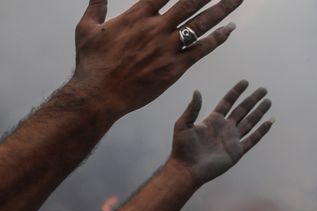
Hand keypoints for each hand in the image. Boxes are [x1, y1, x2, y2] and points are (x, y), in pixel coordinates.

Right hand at [68, 0, 244, 116]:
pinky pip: (201, 50)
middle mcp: (156, 28)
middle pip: (190, 2)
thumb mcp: (86, 28)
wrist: (98, 95)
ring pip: (201, 24)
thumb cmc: (91, 64)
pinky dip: (217, 39)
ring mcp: (167, 48)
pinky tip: (230, 30)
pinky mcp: (174, 68)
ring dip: (222, 9)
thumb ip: (95, 5)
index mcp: (137, 16)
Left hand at [169, 80, 273, 185]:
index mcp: (213, 120)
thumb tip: (197, 91)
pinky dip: (261, 131)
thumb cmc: (182, 148)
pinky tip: (269, 122)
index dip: (236, 92)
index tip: (245, 82)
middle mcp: (224, 128)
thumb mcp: (183, 124)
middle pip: (242, 110)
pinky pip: (252, 139)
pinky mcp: (236, 151)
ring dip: (259, 112)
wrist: (187, 169)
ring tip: (268, 102)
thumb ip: (192, 108)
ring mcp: (232, 139)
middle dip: (252, 100)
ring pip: (249, 122)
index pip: (227, 102)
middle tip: (263, 90)